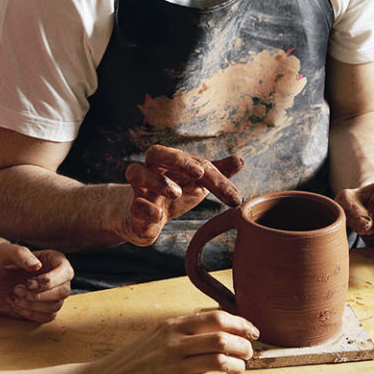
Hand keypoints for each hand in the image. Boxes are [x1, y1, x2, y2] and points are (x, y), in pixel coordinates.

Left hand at [0, 243, 72, 322]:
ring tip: (13, 295)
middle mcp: (56, 277)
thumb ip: (20, 254)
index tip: (31, 283)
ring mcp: (51, 295)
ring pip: (55, 306)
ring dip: (32, 304)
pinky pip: (47, 317)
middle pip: (64, 291)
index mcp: (52, 259)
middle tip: (17, 289)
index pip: (66, 271)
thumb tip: (37, 265)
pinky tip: (16, 305)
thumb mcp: (4, 253)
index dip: (52, 280)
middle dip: (39, 295)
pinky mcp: (44, 310)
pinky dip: (30, 313)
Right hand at [86, 310, 258, 373]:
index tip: (252, 331)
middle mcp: (174, 343)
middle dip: (244, 346)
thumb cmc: (133, 360)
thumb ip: (183, 329)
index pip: (216, 317)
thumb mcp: (157, 334)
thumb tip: (216, 327)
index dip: (241, 323)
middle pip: (223, 338)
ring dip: (238, 368)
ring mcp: (174, 367)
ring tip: (238, 373)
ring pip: (220, 362)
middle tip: (248, 354)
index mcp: (172, 326)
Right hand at [121, 145, 243, 245]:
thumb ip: (216, 173)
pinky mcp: (133, 210)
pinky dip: (145, 208)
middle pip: (155, 152)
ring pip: (136, 172)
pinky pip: (134, 204)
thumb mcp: (197, 184)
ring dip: (158, 181)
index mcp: (169, 162)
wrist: (146, 221)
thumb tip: (240, 160)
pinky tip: (159, 215)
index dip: (207, 171)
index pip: (189, 160)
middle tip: (198, 173)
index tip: (225, 188)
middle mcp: (151, 170)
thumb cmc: (173, 196)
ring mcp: (139, 189)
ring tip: (176, 193)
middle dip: (176, 160)